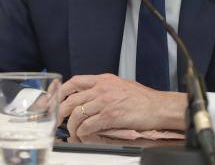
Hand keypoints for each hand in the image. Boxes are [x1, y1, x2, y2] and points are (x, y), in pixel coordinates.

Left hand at [59, 74, 186, 137]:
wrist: (159, 106)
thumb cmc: (142, 98)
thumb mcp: (119, 84)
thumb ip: (103, 87)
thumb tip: (90, 94)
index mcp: (103, 79)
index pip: (74, 81)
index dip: (61, 91)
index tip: (56, 99)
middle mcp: (101, 88)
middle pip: (71, 99)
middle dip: (60, 111)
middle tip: (58, 120)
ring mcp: (105, 102)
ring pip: (77, 113)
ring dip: (71, 125)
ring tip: (72, 132)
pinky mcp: (110, 116)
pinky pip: (88, 125)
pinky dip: (82, 132)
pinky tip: (82, 135)